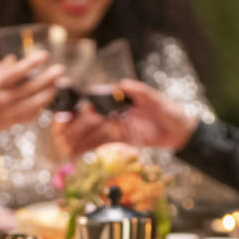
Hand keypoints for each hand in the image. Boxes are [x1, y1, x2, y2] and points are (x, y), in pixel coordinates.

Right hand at [0, 52, 64, 132]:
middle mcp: (3, 99)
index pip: (17, 72)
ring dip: (48, 93)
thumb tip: (13, 59)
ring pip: (34, 103)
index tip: (45, 54)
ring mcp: (8, 112)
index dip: (32, 63)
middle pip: (30, 87)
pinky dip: (39, 107)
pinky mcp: (12, 123)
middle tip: (60, 69)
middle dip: (48, 78)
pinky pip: (30, 115)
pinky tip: (45, 100)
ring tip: (56, 85)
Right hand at [57, 79, 197, 154]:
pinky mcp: (118, 138)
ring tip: (61, 147)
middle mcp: (113, 111)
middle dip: (73, 126)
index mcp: (119, 98)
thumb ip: (141, 92)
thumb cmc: (170, 111)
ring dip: (75, 140)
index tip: (67, 113)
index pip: (95, 102)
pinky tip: (73, 155)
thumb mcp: (157, 100)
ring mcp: (114, 126)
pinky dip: (86, 149)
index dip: (79, 108)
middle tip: (59, 135)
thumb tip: (123, 84)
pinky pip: (98, 144)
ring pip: (90, 133)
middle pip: (88, 119)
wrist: (180, 131)